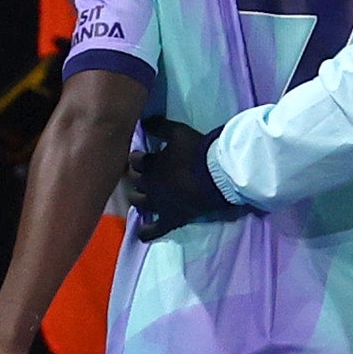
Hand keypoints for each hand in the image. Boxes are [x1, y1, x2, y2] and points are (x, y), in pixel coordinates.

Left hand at [128, 119, 243, 237]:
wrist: (218, 176)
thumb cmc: (197, 152)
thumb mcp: (178, 132)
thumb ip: (159, 126)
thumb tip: (144, 120)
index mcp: (149, 165)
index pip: (134, 160)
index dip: (138, 157)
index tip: (143, 156)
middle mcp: (149, 186)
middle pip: (135, 181)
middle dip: (138, 177)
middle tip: (146, 174)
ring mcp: (158, 204)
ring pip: (138, 203)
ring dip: (139, 198)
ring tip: (144, 196)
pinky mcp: (170, 219)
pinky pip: (153, 230)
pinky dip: (146, 232)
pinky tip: (142, 233)